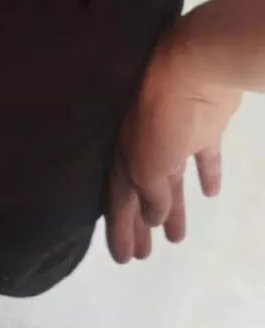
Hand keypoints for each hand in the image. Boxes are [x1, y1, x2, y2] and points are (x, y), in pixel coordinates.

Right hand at [107, 24, 242, 263]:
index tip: (123, 258)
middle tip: (144, 257)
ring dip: (173, 208)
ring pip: (171, 181)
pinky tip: (210, 194)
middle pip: (141, 193)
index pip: (117, 198)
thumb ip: (148, 194)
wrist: (194, 69)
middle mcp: (144, 146)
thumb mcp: (147, 163)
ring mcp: (174, 136)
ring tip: (177, 238)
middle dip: (141, 224)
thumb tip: (152, 217)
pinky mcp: (204, 128)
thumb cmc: (159, 115)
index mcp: (122, 154)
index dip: (119, 228)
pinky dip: (206, 175)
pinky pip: (203, 158)